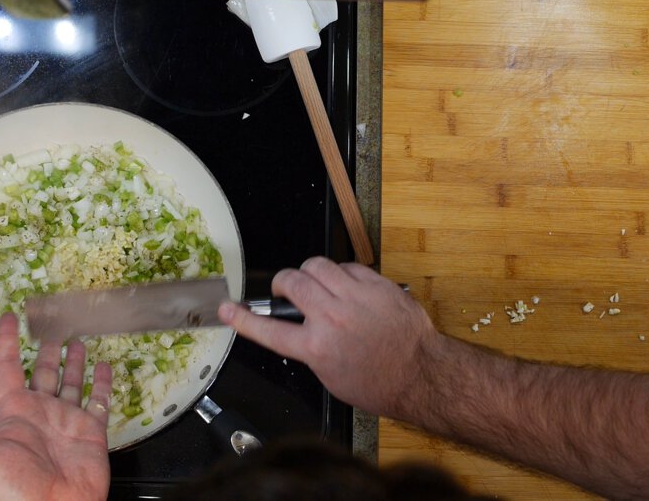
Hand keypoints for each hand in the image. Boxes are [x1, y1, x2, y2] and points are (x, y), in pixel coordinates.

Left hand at [0, 313, 112, 500]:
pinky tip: (105, 368)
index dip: (7, 342)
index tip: (8, 319)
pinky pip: (99, 402)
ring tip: (78, 341)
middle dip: (48, 349)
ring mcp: (68, 420)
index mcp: (14, 413)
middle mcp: (41, 412)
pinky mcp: (92, 431)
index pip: (9, 368)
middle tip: (53, 327)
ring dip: (74, 362)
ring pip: (71, 382)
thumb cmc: (14, 490)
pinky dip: (103, 384)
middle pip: (44, 372)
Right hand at [218, 257, 440, 418]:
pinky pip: (347, 267)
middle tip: (286, 291)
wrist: (421, 373)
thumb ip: (309, 350)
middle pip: (291, 282)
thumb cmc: (381, 382)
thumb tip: (299, 332)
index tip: (227, 308)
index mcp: (315, 347)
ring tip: (316, 285)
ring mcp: (355, 297)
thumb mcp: (331, 376)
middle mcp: (332, 318)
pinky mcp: (376, 284)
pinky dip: (340, 274)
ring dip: (309, 273)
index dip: (242, 318)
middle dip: (282, 284)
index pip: (267, 329)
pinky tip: (346, 288)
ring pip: (316, 265)